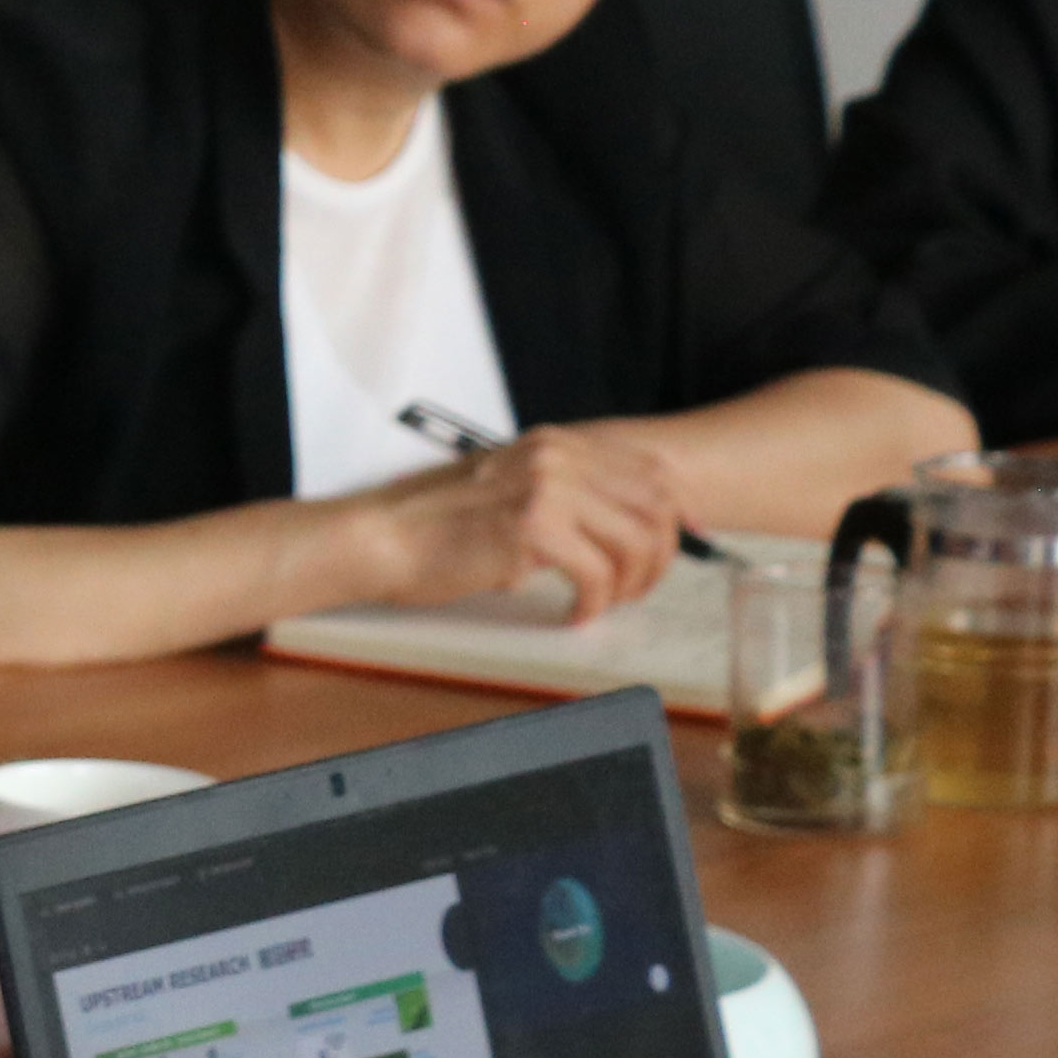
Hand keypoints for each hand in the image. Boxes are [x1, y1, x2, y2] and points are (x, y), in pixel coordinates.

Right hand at [364, 425, 691, 616]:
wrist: (381, 538)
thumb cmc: (434, 526)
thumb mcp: (507, 491)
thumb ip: (560, 497)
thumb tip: (613, 528)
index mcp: (554, 444)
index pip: (647, 471)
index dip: (675, 512)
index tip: (676, 545)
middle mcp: (557, 456)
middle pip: (654, 504)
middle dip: (660, 555)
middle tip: (639, 588)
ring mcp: (546, 488)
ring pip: (634, 540)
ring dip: (630, 582)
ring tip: (604, 603)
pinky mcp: (532, 527)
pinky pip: (596, 573)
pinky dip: (594, 602)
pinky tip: (574, 613)